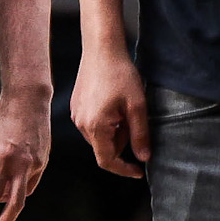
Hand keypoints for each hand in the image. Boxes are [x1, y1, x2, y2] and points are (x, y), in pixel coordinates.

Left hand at [0, 84, 50, 220]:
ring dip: (8, 201)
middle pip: (15, 203)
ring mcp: (36, 164)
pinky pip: (31, 182)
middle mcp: (22, 164)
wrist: (28, 100)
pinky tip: (10, 185)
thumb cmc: (0, 120)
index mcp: (2, 159)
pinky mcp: (44, 161)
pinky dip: (19, 188)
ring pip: (24, 194)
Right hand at [71, 41, 150, 180]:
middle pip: (104, 148)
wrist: (101, 49)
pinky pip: (92, 124)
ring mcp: (76, 115)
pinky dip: (106, 122)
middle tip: (136, 122)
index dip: (124, 169)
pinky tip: (114, 103)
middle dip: (122, 142)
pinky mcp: (76, 106)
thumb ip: (140, 135)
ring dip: (114, 132)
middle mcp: (81, 124)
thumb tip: (143, 157)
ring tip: (125, 110)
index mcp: (95, 126)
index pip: (107, 161)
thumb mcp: (137, 106)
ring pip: (99, 136)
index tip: (139, 171)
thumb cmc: (120, 75)